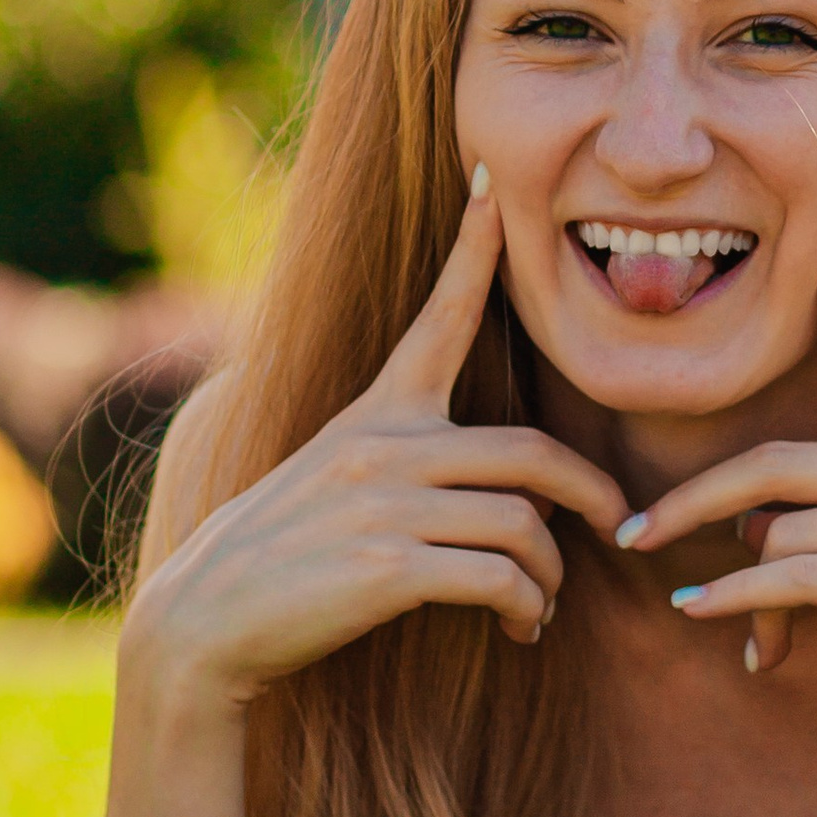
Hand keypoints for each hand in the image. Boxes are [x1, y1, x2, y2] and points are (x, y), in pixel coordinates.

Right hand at [124, 176, 627, 707]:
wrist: (202, 622)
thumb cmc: (278, 558)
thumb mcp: (331, 480)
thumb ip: (405, 466)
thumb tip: (512, 496)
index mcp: (374, 416)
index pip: (437, 321)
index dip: (472, 252)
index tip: (491, 190)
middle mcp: (383, 446)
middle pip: (531, 454)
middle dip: (590, 495)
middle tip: (614, 528)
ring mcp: (386, 503)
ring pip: (525, 524)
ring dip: (551, 575)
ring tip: (541, 606)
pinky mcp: (388, 565)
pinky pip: (500, 578)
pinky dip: (526, 607)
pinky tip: (518, 626)